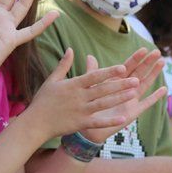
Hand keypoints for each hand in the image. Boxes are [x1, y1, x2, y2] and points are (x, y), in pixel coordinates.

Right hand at [25, 49, 140, 139]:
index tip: (123, 67)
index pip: (94, 76)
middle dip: (120, 84)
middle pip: (103, 89)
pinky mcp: (80, 123)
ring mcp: (80, 110)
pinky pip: (98, 122)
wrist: (35, 123)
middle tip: (136, 79)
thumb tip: (70, 49)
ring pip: (103, 104)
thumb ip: (64, 64)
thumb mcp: (52, 79)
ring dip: (119, 99)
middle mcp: (79, 97)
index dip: (109, 72)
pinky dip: (110, 121)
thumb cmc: (43, 100)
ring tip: (134, 94)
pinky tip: (123, 118)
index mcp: (73, 84)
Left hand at [81, 49, 167, 143]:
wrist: (89, 126)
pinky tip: (164, 89)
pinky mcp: (133, 112)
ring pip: (145, 84)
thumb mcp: (90, 87)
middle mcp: (126, 89)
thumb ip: (93, 72)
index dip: (136, 58)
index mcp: (116, 81)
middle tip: (157, 52)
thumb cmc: (90, 105)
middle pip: (139, 73)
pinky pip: (146, 103)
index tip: (144, 49)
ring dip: (153, 74)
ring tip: (161, 63)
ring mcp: (131, 100)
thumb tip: (90, 56)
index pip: (128, 67)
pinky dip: (155, 97)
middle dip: (148, 62)